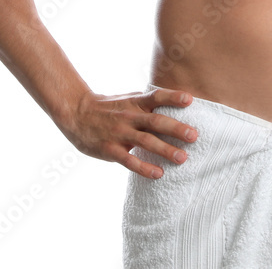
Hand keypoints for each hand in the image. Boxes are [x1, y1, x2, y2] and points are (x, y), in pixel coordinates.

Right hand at [58, 87, 197, 178]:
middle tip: (194, 135)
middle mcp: (130, 116)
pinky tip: (159, 174)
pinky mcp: (110, 149)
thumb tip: (176, 103)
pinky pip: (129, 160)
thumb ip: (149, 103)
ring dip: (165, 150)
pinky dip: (144, 168)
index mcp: (136, 101)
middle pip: (156, 121)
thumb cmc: (109, 108)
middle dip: (176, 129)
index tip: (190, 99)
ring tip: (183, 158)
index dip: (173, 97)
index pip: (156, 96)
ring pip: (145, 142)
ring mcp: (120, 133)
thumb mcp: (129, 99)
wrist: (77, 114)